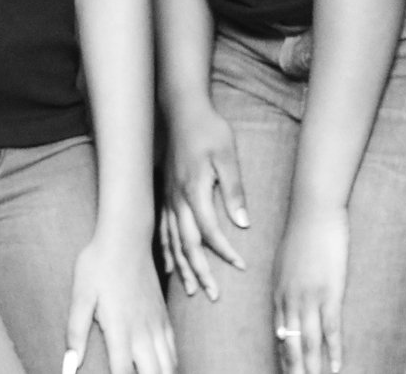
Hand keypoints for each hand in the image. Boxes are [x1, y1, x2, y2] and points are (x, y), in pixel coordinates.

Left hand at [65, 226, 174, 373]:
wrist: (126, 235)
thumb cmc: (98, 264)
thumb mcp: (80, 295)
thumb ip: (75, 332)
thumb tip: (68, 365)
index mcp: (120, 329)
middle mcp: (143, 331)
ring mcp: (156, 323)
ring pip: (168, 365)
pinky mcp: (163, 315)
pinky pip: (173, 348)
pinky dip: (172, 365)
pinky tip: (165, 370)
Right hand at [159, 102, 247, 300]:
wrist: (182, 112)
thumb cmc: (209, 131)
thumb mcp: (227, 155)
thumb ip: (233, 190)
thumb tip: (243, 223)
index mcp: (195, 191)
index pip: (210, 232)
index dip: (225, 252)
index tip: (240, 266)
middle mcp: (178, 199)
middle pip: (187, 244)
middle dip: (200, 271)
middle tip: (212, 294)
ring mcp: (168, 199)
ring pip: (172, 241)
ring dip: (182, 267)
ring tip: (191, 289)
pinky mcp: (164, 195)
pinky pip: (163, 230)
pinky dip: (167, 251)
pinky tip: (170, 265)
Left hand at [273, 203, 347, 373]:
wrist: (314, 212)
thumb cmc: (301, 233)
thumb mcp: (284, 263)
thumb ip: (285, 285)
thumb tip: (287, 302)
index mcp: (279, 294)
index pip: (280, 335)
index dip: (284, 357)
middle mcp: (290, 300)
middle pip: (292, 345)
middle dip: (294, 369)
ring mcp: (309, 298)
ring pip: (310, 343)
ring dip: (312, 368)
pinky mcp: (329, 292)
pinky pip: (331, 329)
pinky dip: (333, 351)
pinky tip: (334, 367)